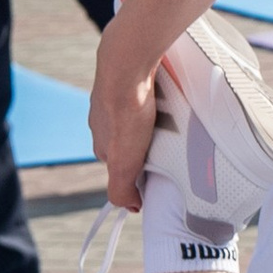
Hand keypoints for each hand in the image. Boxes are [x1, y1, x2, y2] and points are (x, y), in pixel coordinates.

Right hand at [89, 12, 160, 213]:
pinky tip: (166, 101)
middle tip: (168, 146)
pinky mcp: (129, 78)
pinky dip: (153, 101)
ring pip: (136, 117)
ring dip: (151, 122)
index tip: (157, 171)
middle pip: (128, 140)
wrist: (127, 64)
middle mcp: (103, 119)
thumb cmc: (126, 112)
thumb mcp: (123, 162)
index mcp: (101, 142)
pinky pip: (142, 95)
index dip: (138, 171)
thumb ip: (120, 189)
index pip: (120, 165)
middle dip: (145, 145)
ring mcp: (114, 96)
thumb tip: (131, 208)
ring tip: (171, 122)